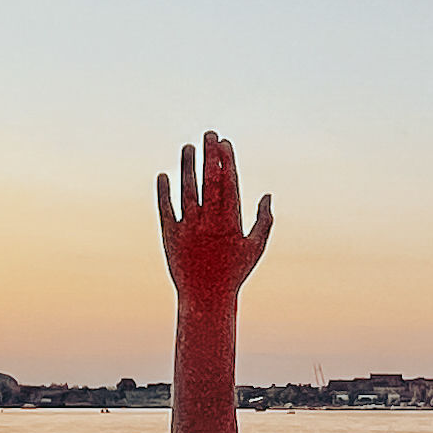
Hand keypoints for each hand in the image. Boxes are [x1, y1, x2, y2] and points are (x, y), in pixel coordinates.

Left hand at [157, 131, 273, 309]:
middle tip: (208, 134)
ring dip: (187, 167)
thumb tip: (268, 194)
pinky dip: (164, 192)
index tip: (225, 143)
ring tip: (188, 147)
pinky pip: (166, 209)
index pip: (229, 184)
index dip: (227, 161)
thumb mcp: (256, 248)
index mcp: (230, 222)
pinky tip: (164, 174)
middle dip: (209, 155)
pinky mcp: (170, 235)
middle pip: (209, 181)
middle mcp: (209, 221)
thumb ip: (264, 221)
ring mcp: (189, 227)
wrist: (206, 297)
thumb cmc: (234, 272)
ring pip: (187, 190)